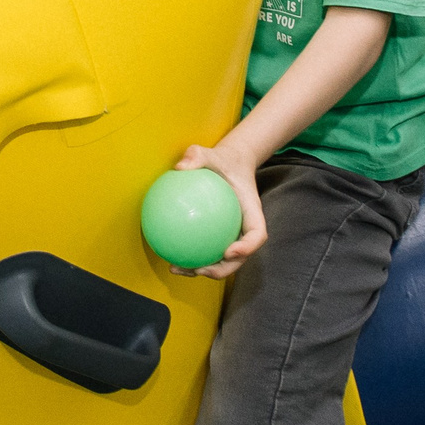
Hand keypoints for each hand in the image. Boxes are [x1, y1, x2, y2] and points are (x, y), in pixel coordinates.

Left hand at [168, 140, 266, 280]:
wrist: (228, 166)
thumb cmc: (220, 160)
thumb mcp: (210, 152)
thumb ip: (198, 155)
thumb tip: (180, 167)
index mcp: (252, 212)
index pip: (257, 235)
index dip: (247, 248)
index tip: (228, 251)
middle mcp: (244, 230)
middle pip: (239, 258)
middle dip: (221, 270)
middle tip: (199, 270)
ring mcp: (232, 236)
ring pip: (221, 262)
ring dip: (202, 272)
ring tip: (176, 269)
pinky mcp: (218, 238)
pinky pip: (206, 250)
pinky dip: (190, 258)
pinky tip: (167, 256)